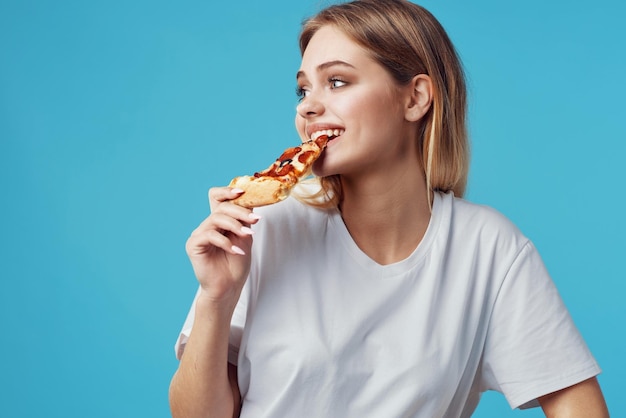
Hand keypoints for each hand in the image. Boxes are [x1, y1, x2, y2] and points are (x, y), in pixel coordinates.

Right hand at [185, 187, 260, 303]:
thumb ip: (244, 220)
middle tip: (255, 220)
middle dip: (240, 211)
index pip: (216, 198)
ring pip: (216, 219)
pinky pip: (210, 235)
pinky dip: (226, 242)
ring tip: (248, 236)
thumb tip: (251, 201)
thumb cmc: (236, 264)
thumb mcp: (245, 237)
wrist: (229, 287)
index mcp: (218, 221)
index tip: (243, 191)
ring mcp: (199, 234)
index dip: (227, 191)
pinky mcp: (193, 245)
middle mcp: (207, 225)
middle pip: (220, 207)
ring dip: (235, 226)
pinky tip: (237, 251)